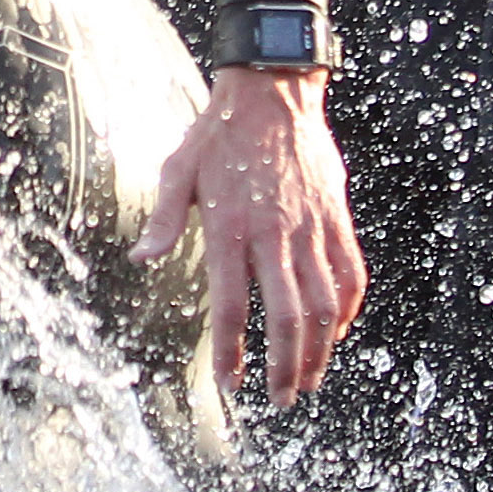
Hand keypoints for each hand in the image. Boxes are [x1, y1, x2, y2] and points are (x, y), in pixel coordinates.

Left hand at [140, 67, 368, 406]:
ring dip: (320, 350)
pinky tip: (336, 331)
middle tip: (282, 398)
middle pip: (286, 318)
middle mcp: (273, 234)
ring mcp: (310, 228)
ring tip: (310, 380)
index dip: (232, 351)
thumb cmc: (219, 135)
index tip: (231, 383)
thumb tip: (142, 260)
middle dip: (286, 367)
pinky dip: (346, 309)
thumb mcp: (177, 171)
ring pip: (323, 304)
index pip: (232, 306)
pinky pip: (350, 272)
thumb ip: (162, 220)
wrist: (273, 92)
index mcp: (229, 228)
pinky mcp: (335, 217)